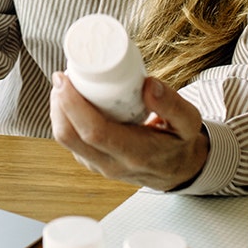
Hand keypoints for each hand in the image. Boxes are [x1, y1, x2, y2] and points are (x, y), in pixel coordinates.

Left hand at [49, 73, 208, 190]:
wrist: (177, 171)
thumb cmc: (179, 142)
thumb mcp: (188, 122)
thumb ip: (172, 103)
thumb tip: (148, 84)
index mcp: (135, 154)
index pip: (94, 132)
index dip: (73, 104)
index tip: (64, 79)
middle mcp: (112, 164)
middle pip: (70, 136)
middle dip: (59, 103)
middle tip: (62, 77)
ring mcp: (99, 166)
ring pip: (65, 139)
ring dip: (59, 110)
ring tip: (65, 85)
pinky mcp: (92, 162)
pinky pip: (70, 141)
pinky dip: (65, 118)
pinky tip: (72, 100)